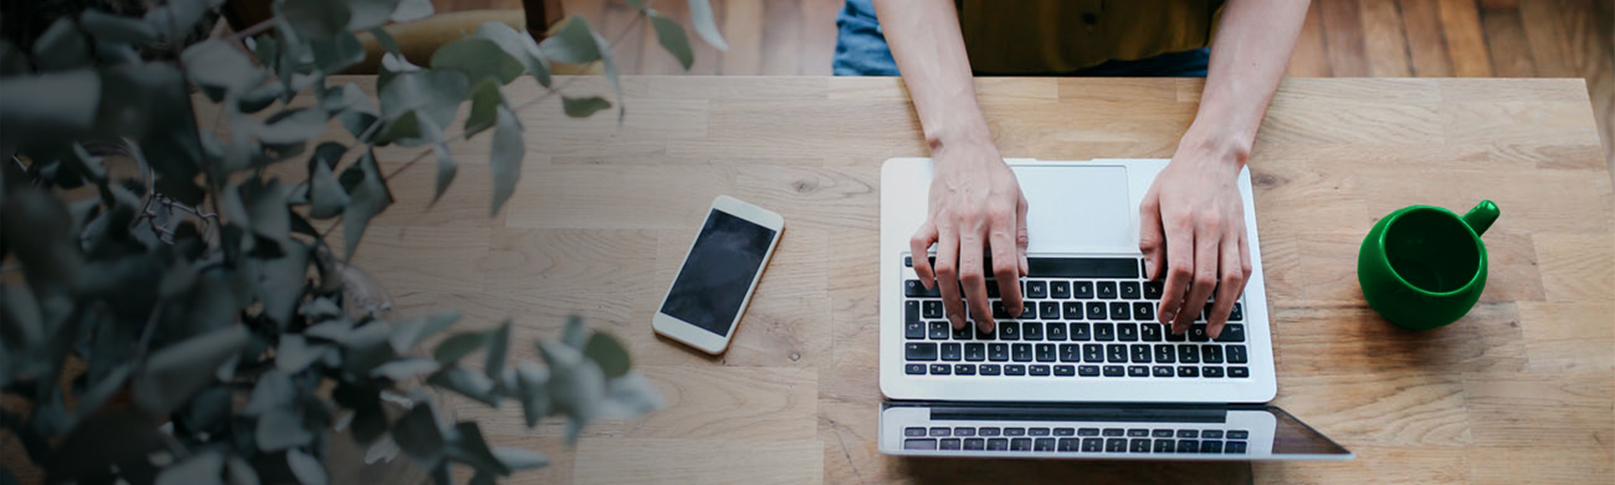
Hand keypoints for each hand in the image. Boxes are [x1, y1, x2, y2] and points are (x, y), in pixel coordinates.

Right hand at [910, 138, 1028, 333]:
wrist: (964, 148)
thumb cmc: (992, 174)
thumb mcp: (1019, 202)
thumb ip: (1020, 238)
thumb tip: (1023, 271)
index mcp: (998, 218)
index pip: (1005, 266)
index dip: (1011, 292)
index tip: (1015, 308)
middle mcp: (971, 222)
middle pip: (972, 275)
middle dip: (979, 306)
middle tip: (985, 324)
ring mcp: (947, 221)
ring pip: (945, 268)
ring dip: (950, 299)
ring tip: (958, 318)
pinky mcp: (930, 219)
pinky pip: (919, 248)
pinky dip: (922, 269)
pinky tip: (931, 284)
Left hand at [1138, 140, 1252, 338]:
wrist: (1212, 156)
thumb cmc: (1179, 179)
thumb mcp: (1150, 203)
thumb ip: (1149, 239)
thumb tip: (1152, 274)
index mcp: (1183, 221)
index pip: (1180, 270)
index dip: (1172, 298)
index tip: (1164, 314)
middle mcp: (1210, 228)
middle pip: (1205, 280)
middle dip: (1192, 310)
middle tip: (1180, 326)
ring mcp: (1230, 232)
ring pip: (1231, 280)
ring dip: (1221, 310)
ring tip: (1210, 329)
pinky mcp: (1243, 234)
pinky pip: (1245, 269)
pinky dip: (1237, 292)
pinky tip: (1227, 306)